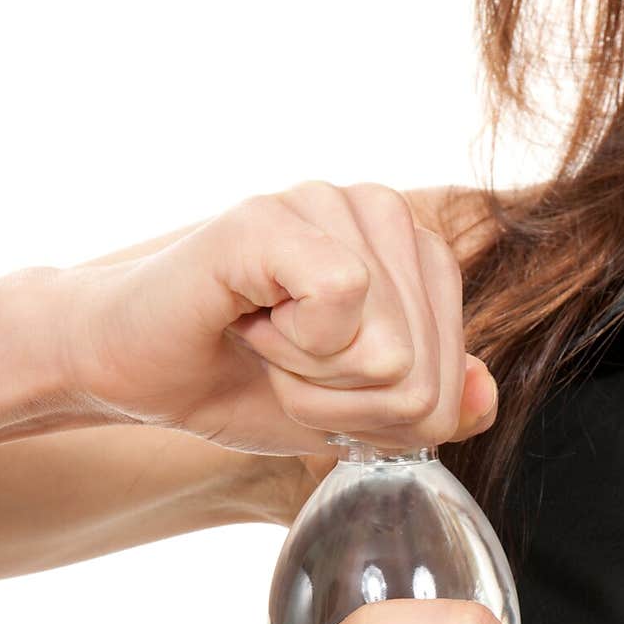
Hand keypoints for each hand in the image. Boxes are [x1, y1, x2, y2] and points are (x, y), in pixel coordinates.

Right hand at [54, 181, 498, 456]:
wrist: (137, 372)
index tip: (318, 388)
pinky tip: (248, 321)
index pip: (450, 379)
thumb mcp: (352, 418)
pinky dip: (292, 346)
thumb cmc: (241, 383)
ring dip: (311, 380)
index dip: (379, 419)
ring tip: (262, 342)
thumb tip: (486, 394)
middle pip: (424, 373)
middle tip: (282, 368)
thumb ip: (427, 411)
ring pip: (387, 348)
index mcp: (412, 256)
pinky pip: (340, 301)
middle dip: (345, 405)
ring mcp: (326, 204)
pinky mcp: (271, 217)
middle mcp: (381, 213)